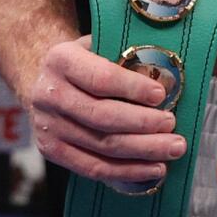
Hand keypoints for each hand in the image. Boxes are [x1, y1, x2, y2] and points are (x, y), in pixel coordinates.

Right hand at [28, 37, 187, 189]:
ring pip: (101, 146)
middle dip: (143, 123)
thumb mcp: (99, 45)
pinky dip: (127, 171)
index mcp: (61, 61)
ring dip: (143, 150)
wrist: (44, 81)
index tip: (161, 95)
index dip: (133, 88)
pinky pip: (93, 168)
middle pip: (102, 116)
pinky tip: (153, 168)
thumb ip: (125, 56)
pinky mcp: (51, 151)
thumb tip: (167, 77)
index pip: (101, 78)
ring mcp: (47, 126)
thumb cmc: (85, 62)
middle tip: (171, 124)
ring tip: (172, 148)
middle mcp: (48, 94)